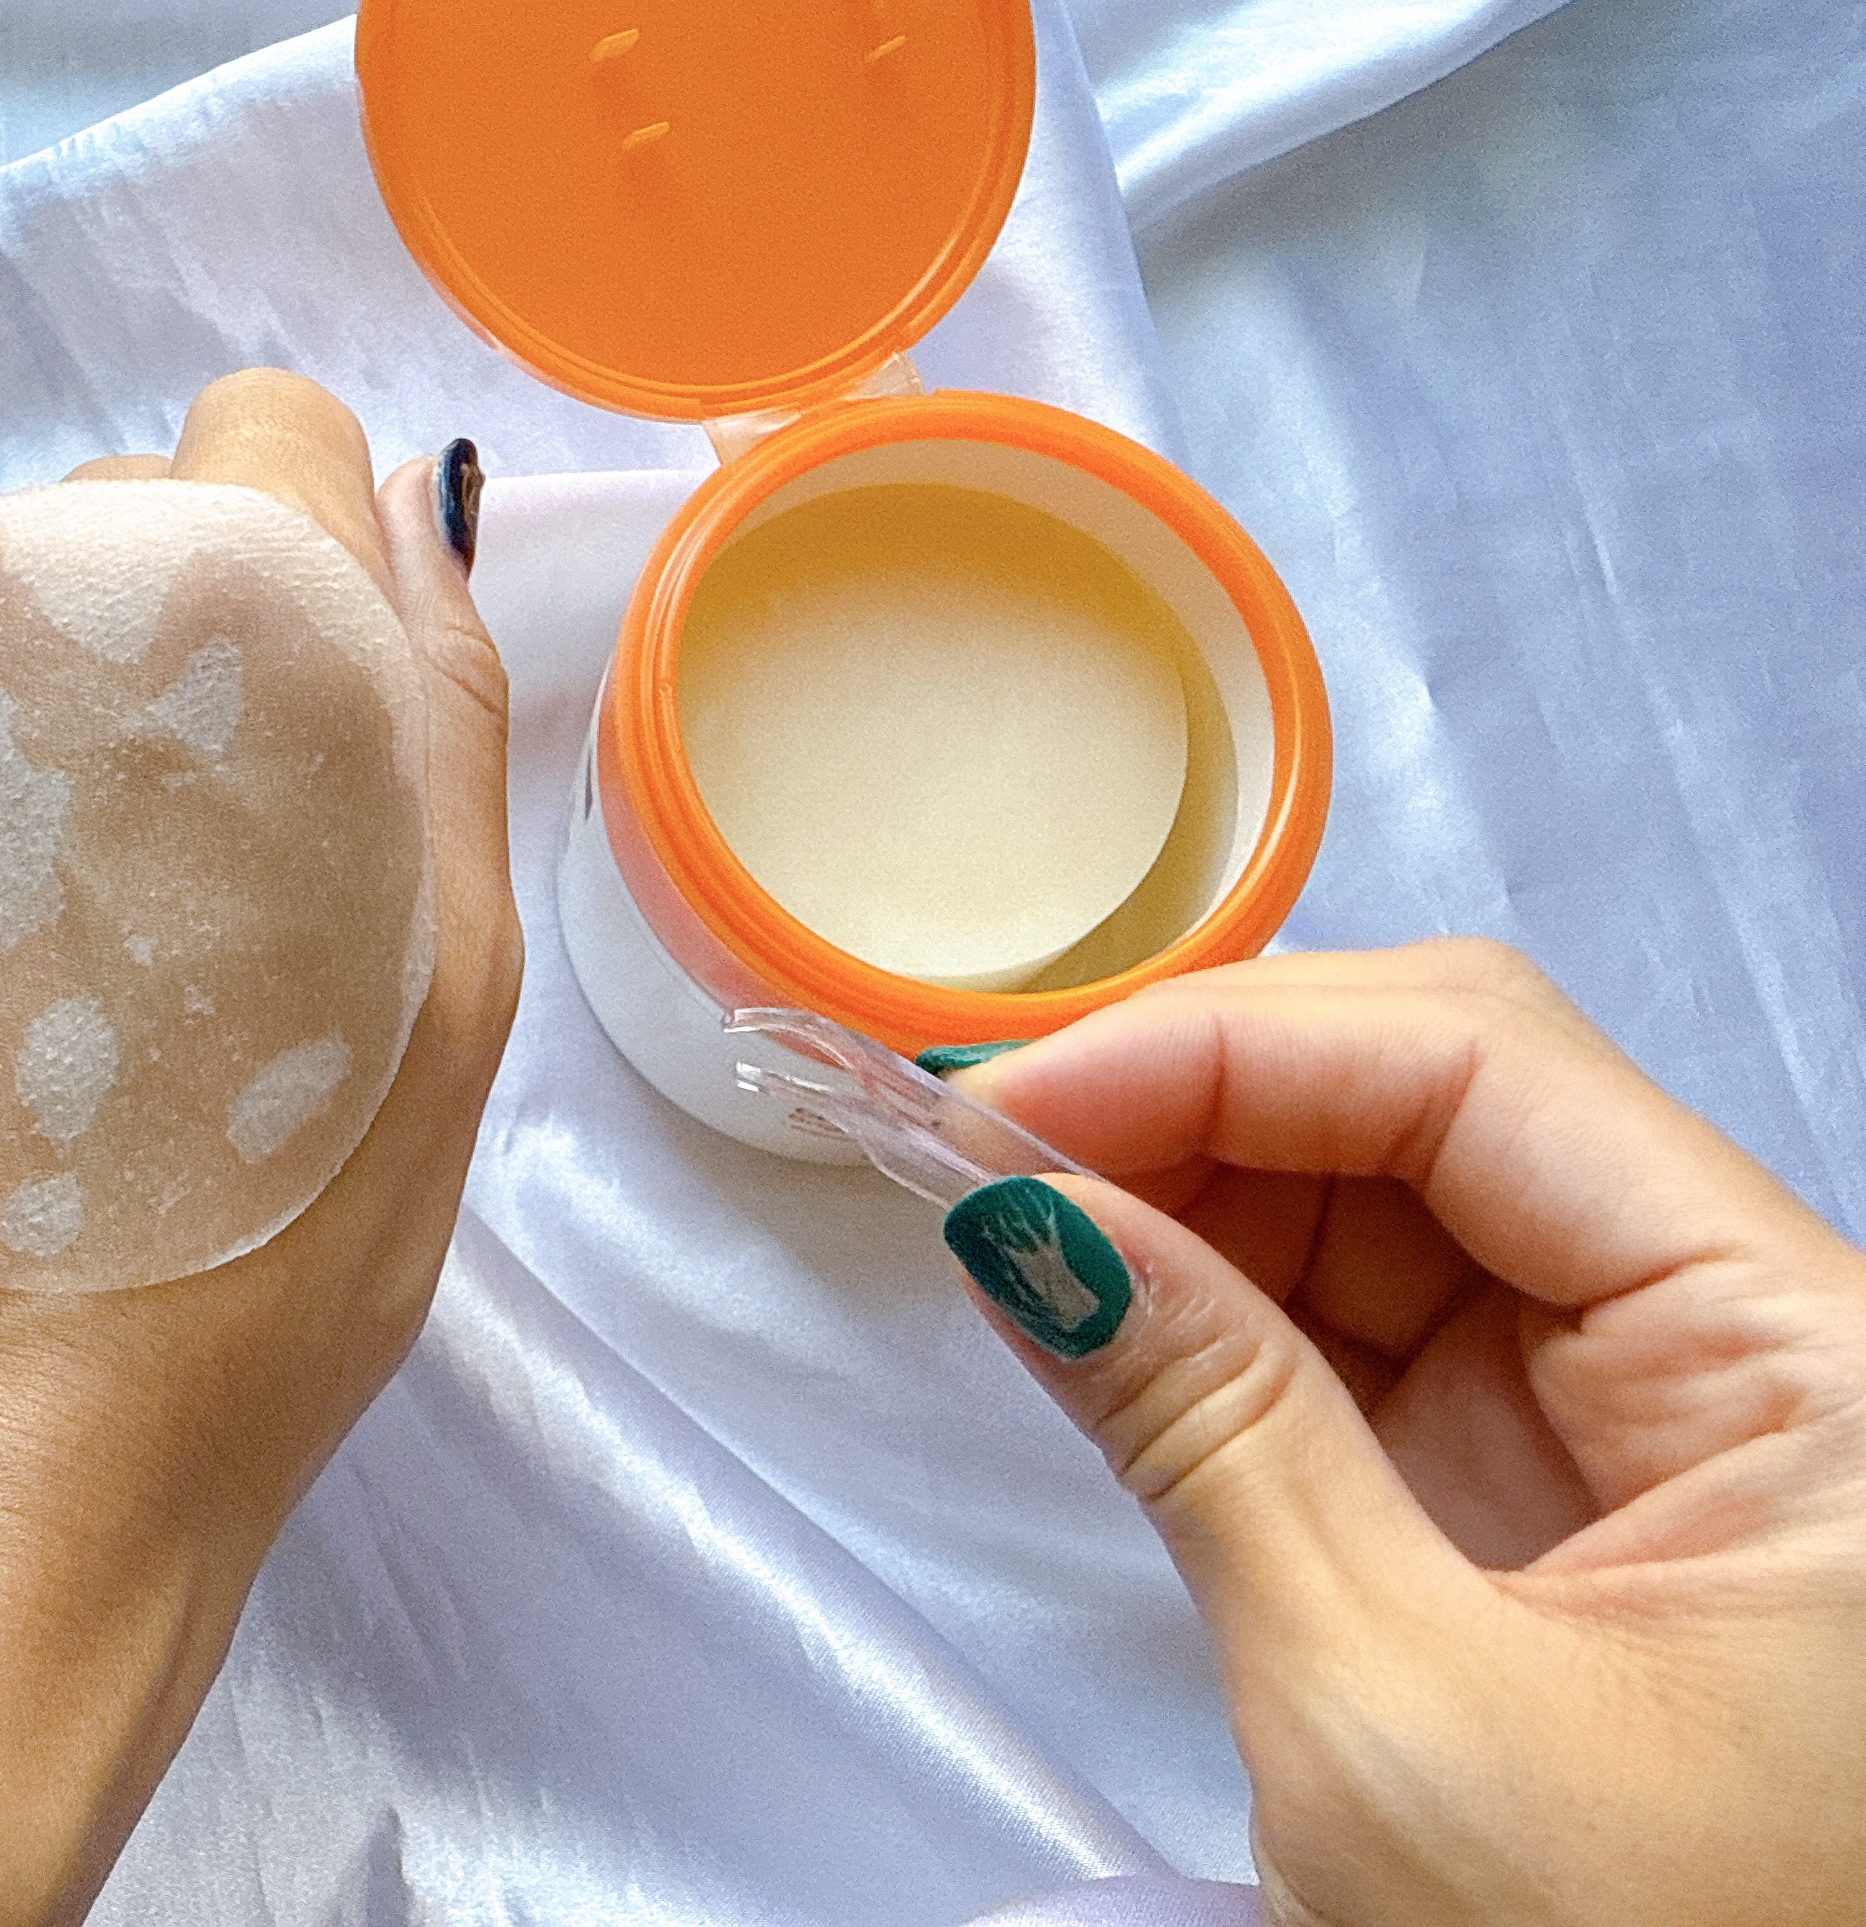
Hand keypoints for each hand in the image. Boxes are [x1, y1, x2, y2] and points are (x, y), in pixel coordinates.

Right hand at [943, 939, 1865, 1926]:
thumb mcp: (1392, 1715)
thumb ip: (1207, 1425)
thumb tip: (1018, 1214)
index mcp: (1809, 1358)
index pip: (1486, 1076)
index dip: (1222, 1049)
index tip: (1000, 1107)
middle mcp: (1752, 1336)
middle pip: (1448, 1096)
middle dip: (1199, 1096)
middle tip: (981, 1148)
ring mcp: (1657, 1406)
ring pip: (1400, 1192)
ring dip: (1192, 1182)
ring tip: (1013, 1216)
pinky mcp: (1564, 1478)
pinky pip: (1380, 1319)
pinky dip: (1226, 1295)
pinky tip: (1103, 1291)